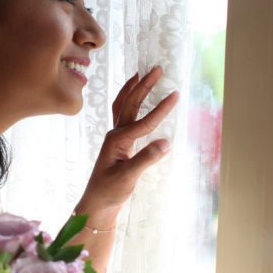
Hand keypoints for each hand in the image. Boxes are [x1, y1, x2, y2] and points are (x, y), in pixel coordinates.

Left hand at [81, 66, 179, 215]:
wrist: (97, 203)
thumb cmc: (110, 192)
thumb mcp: (128, 178)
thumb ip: (145, 159)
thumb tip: (166, 143)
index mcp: (117, 140)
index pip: (144, 122)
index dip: (161, 109)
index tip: (176, 94)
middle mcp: (115, 134)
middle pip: (130, 103)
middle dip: (144, 85)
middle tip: (157, 68)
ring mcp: (115, 137)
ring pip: (124, 105)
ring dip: (134, 88)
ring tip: (143, 73)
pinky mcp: (118, 142)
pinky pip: (123, 114)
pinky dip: (129, 100)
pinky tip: (135, 95)